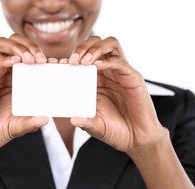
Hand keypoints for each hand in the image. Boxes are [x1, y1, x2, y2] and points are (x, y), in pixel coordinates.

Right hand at [0, 34, 48, 156]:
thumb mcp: (16, 127)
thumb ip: (30, 123)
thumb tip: (46, 118)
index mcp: (10, 81)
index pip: (24, 56)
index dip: (38, 54)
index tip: (53, 64)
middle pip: (13, 44)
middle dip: (29, 45)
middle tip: (41, 59)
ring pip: (0, 46)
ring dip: (17, 47)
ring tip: (30, 59)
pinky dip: (3, 59)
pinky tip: (15, 62)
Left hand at [68, 36, 164, 152]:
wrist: (136, 139)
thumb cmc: (114, 130)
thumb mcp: (95, 127)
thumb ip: (85, 122)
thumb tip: (73, 119)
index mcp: (95, 80)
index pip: (82, 58)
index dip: (70, 57)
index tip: (58, 65)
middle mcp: (107, 72)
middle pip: (96, 44)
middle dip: (82, 47)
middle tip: (71, 61)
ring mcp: (120, 73)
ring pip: (110, 45)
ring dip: (95, 48)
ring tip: (84, 61)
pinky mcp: (133, 77)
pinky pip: (121, 62)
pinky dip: (109, 61)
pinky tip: (98, 66)